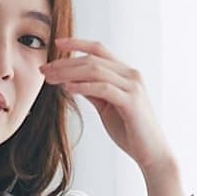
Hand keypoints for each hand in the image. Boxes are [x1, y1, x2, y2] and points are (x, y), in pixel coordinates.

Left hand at [41, 36, 175, 173]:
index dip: (77, 43)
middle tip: (44, 69)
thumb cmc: (130, 131)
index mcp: (125, 73)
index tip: (57, 43)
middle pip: (93, 59)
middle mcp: (130, 74)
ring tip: (51, 78)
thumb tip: (72, 82)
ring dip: (69, 73)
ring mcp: (132, 86)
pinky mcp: (131, 101)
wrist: (151, 152)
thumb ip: (94, 92)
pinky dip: (84, 87)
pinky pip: (103, 89)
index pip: (99, 50)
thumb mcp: (107, 107)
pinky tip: (68, 89)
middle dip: (65, 62)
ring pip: (96, 70)